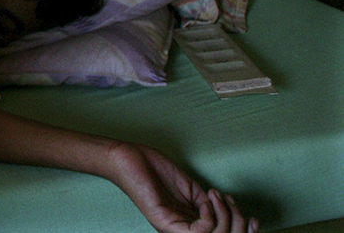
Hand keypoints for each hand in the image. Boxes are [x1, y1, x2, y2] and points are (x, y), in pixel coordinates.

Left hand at [106, 142, 255, 232]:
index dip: (244, 232)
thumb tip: (227, 212)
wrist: (130, 158)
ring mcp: (172, 229)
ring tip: (216, 196)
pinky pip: (199, 232)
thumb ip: (208, 204)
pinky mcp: (165, 223)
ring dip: (225, 217)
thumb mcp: (191, 190)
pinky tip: (206, 201)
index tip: (253, 218)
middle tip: (229, 201)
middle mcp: (182, 231)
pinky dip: (210, 217)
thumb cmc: (156, 170)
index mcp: (189, 225)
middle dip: (238, 223)